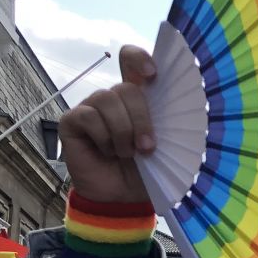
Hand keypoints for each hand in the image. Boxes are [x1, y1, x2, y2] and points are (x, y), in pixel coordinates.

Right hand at [57, 45, 156, 204]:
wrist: (122, 199)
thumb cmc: (146, 171)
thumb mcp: (165, 147)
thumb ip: (169, 124)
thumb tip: (185, 109)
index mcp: (138, 98)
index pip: (131, 60)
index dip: (139, 58)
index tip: (153, 74)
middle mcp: (113, 98)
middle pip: (126, 87)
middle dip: (141, 118)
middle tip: (147, 148)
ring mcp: (91, 108)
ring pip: (107, 99)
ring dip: (122, 131)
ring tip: (126, 154)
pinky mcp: (72, 121)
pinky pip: (88, 116)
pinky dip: (102, 137)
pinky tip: (106, 152)